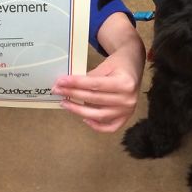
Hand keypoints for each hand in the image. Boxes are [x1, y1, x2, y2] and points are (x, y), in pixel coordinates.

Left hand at [52, 12, 145, 132]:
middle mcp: (128, 99)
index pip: (94, 84)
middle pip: (94, 99)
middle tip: (57, 90)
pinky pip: (110, 127)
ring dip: (78, 110)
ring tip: (65, 103)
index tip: (60, 82)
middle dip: (73, 94)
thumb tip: (67, 85)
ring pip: (99, 115)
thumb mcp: (105, 65)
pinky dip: (97, 126)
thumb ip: (89, 77)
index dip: (76, 83)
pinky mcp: (126, 117)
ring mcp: (128, 110)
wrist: (134, 65)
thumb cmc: (118, 64)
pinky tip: (84, 118)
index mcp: (124, 83)